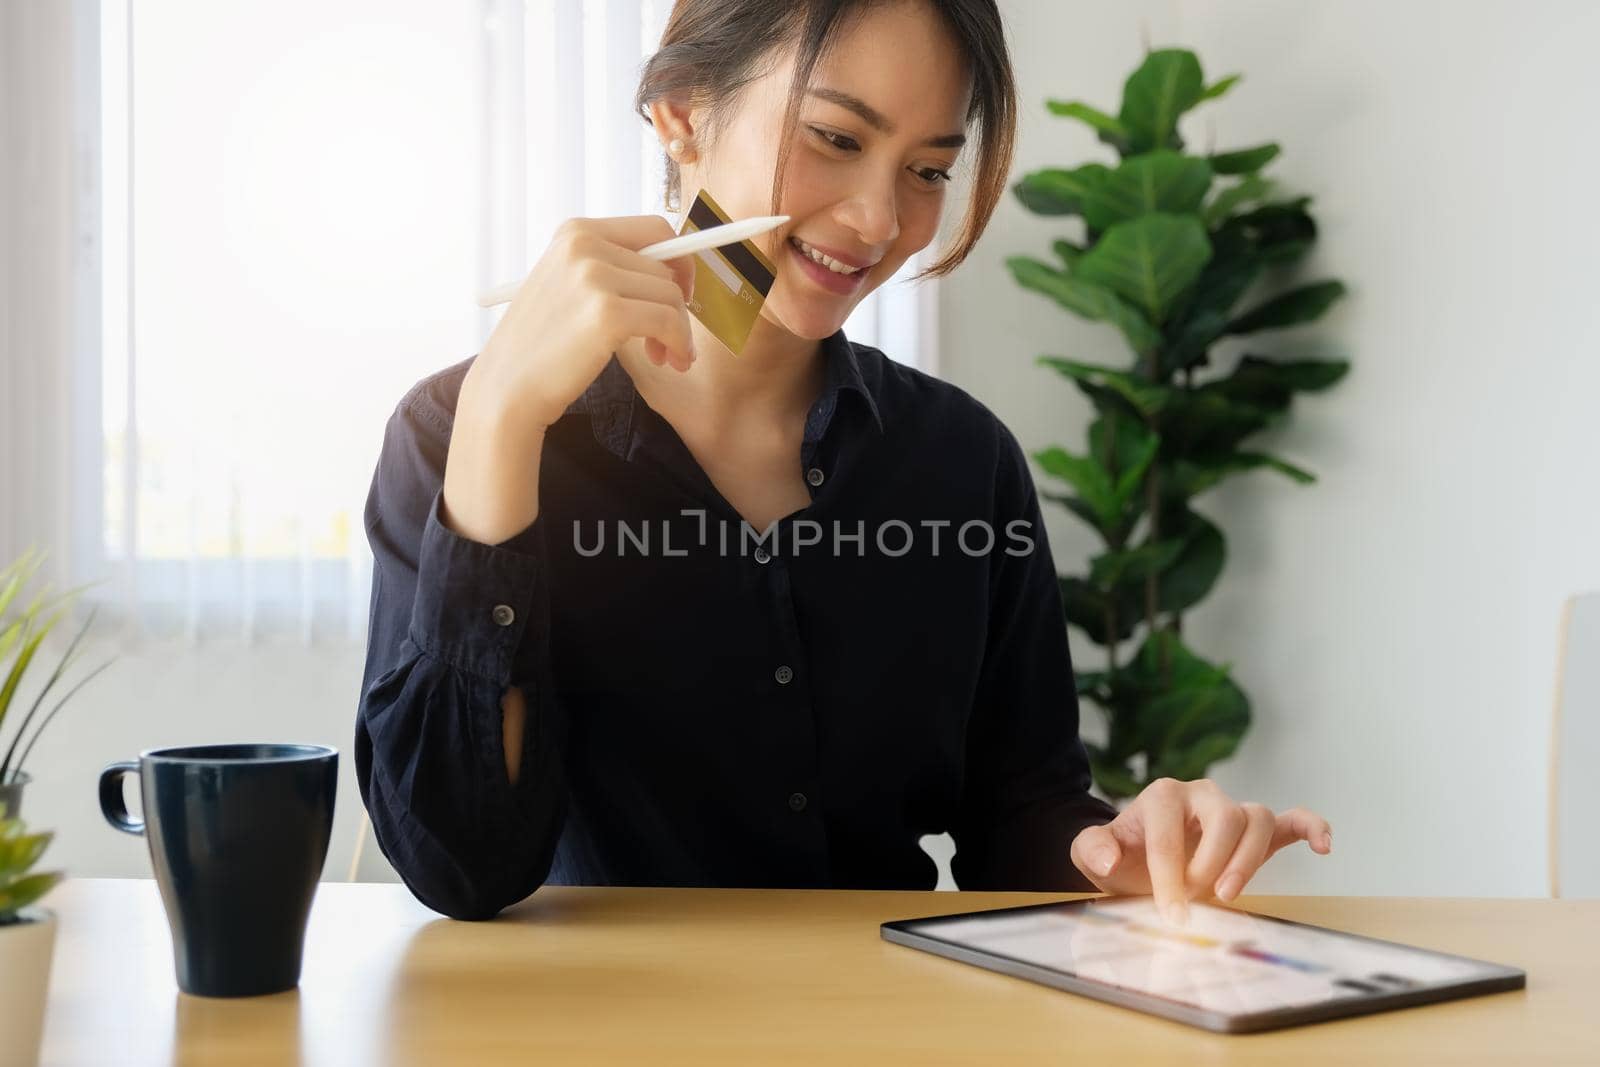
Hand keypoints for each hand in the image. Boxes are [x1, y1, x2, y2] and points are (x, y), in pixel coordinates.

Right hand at [464, 215, 697, 431]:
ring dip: (678, 330)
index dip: (678, 263)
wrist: (508, 387)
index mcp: (575, 231)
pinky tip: (672, 361)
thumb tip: (676, 269)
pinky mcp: (607, 313)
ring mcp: (594, 276)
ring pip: (671, 295)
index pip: (654, 229)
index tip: (679, 294)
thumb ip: (612, 268)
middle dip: (677, 305)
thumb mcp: (568, 285)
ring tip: (665, 356)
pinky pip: (669, 321)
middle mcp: (584, 244)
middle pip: (666, 266)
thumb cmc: (543, 344)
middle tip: (666, 341)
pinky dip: (680, 343)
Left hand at [1068, 777, 1332, 926]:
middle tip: (1198, 899)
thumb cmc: (1120, 855)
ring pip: (1257, 818)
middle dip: (1213, 861)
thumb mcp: (1091, 854)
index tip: (1169, 912)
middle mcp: (1201, 795)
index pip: (1170, 831)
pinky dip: (1311, 827)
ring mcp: (1232, 811)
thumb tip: (1111, 858)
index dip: (1169, 873)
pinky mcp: (1256, 832)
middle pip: (1224, 816)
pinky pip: (1291, 819)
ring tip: (1229, 895)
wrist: (1135, 857)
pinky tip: (1323, 847)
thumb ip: (1092, 850)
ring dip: (1249, 858)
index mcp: (1162, 796)